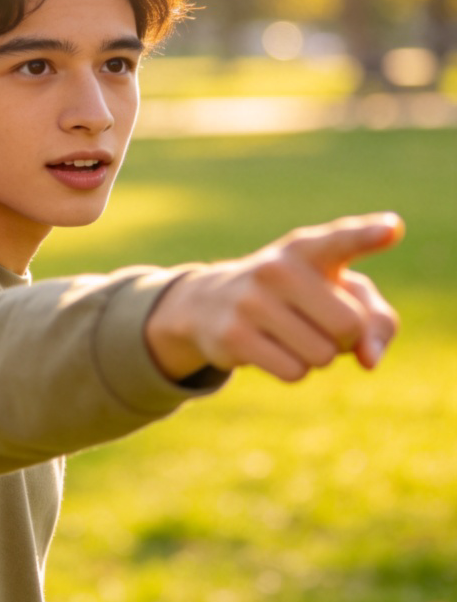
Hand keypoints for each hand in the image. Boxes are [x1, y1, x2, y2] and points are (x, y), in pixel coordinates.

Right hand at [145, 213, 402, 382]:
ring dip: (317, 356)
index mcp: (306, 249)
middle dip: (344, 339)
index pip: (340, 240)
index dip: (367, 236)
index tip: (392, 229)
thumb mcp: (337, 294)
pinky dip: (293, 370)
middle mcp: (276, 268)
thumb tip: (369, 360)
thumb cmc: (295, 297)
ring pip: (322, 355)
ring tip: (290, 333)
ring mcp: (251, 301)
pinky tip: (271, 348)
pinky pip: (294, 373)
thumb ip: (376, 320)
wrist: (210, 303)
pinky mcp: (234, 335)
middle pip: (349, 326)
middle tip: (316, 323)